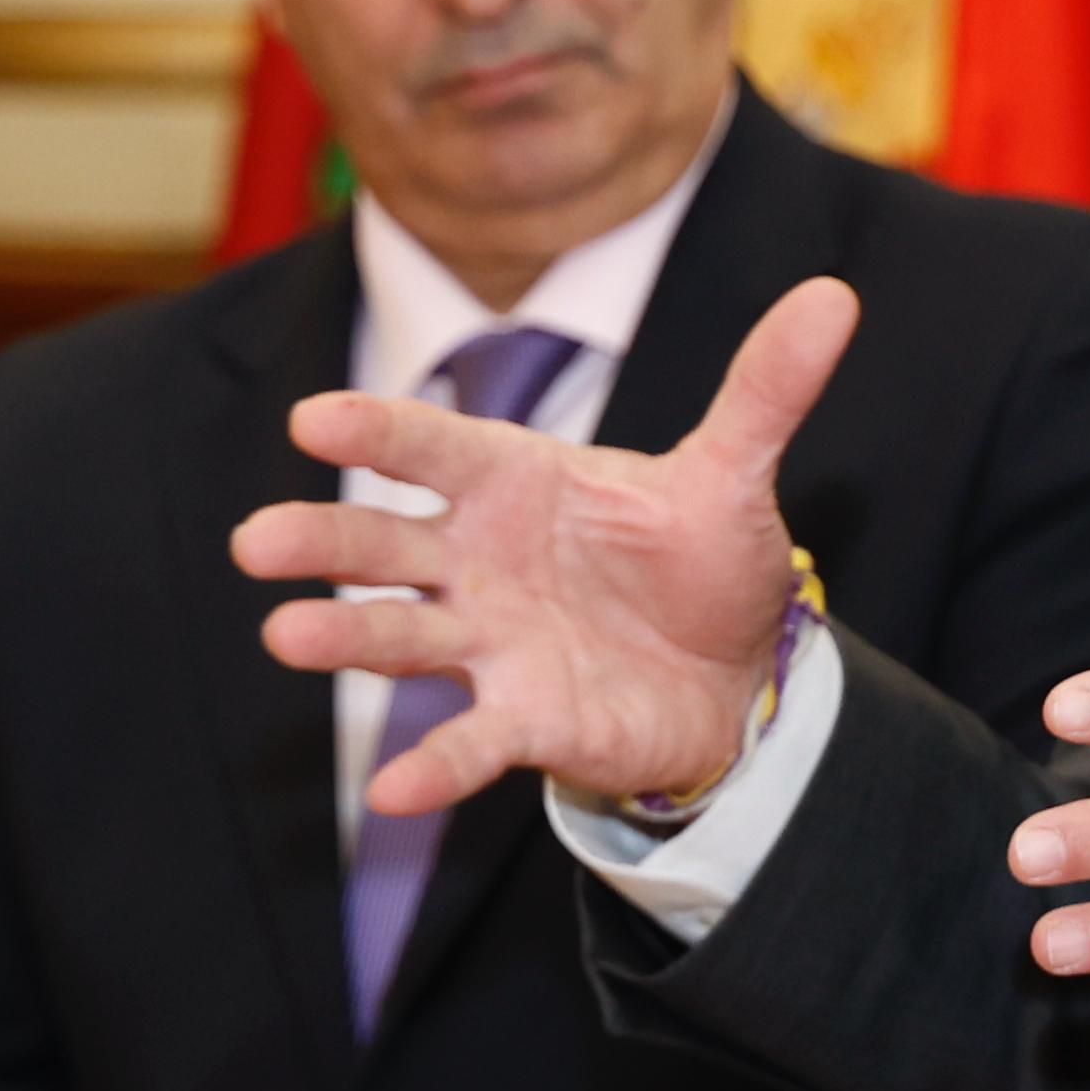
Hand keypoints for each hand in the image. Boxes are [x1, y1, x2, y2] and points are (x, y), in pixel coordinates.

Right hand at [230, 277, 855, 813]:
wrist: (733, 674)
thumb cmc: (701, 560)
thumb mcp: (735, 475)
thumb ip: (766, 391)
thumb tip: (834, 297)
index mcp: (516, 481)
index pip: (434, 448)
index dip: (376, 432)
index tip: (311, 419)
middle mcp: (481, 560)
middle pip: (385, 542)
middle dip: (323, 538)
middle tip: (255, 541)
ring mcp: (490, 642)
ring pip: (400, 635)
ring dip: (345, 636)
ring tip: (285, 635)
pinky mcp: (521, 718)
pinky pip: (467, 741)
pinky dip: (434, 767)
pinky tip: (393, 793)